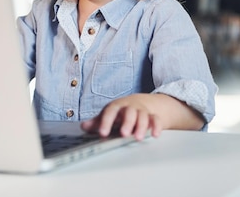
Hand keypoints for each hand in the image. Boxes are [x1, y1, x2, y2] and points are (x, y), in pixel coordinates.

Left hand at [81, 93, 204, 139]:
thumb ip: (97, 121)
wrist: (141, 102)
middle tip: (124, 134)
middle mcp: (130, 108)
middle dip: (127, 123)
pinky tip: (155, 134)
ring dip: (141, 126)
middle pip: (129, 112)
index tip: (102, 133)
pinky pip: (156, 120)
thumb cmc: (121, 111)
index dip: (106, 121)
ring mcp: (142, 111)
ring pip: (143, 116)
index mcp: (117, 106)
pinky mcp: (153, 117)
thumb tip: (83, 126)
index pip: (110, 111)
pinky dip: (157, 126)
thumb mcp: (108, 114)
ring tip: (138, 138)